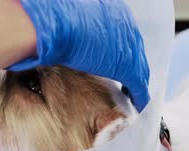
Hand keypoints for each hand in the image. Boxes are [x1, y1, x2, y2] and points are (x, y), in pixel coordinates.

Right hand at [10, 0, 149, 111]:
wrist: (52, 25)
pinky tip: (138, 103)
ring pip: (139, 66)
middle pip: (133, 48)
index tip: (112, 56)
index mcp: (112, 9)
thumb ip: (69, 24)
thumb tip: (57, 28)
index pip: (122, 32)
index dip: (118, 47)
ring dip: (135, 79)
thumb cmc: (50, 18)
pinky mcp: (128, 65)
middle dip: (129, 62)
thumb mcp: (64, 17)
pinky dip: (139, 95)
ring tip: (133, 92)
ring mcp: (129, 43)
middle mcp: (124, 23)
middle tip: (125, 76)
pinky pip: (138, 83)